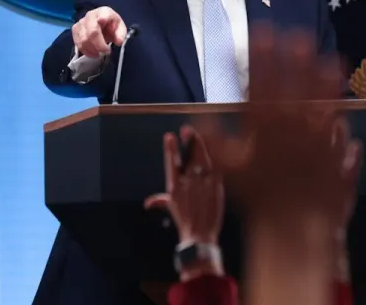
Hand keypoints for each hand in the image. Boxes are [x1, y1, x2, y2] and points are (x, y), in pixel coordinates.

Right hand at [71, 6, 126, 57]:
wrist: (103, 24)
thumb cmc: (112, 25)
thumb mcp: (121, 29)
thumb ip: (121, 35)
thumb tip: (118, 42)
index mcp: (104, 12)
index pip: (101, 18)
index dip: (102, 27)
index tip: (107, 43)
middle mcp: (90, 15)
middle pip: (92, 33)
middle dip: (99, 46)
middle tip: (106, 52)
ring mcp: (81, 22)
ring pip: (83, 40)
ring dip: (92, 50)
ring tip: (100, 53)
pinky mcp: (75, 29)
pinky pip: (78, 43)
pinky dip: (86, 51)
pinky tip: (93, 53)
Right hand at [144, 126, 223, 245]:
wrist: (200, 235)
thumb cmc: (185, 221)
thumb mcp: (171, 208)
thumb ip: (160, 201)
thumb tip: (148, 203)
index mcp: (174, 186)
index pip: (171, 162)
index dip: (170, 149)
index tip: (169, 136)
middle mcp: (186, 181)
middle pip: (188, 156)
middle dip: (188, 141)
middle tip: (188, 130)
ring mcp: (202, 182)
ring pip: (202, 157)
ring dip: (201, 145)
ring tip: (200, 136)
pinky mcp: (215, 184)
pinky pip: (215, 165)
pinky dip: (216, 155)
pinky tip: (216, 147)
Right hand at [197, 27, 361, 223]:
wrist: (295, 222)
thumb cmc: (258, 196)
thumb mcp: (226, 166)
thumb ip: (211, 136)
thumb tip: (195, 114)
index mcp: (262, 125)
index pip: (258, 80)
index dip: (257, 53)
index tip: (257, 33)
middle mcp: (290, 123)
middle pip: (290, 79)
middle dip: (289, 52)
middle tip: (290, 31)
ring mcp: (314, 130)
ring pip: (315, 89)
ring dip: (314, 64)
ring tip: (316, 45)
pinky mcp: (332, 140)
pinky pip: (335, 107)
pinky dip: (335, 89)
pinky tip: (337, 74)